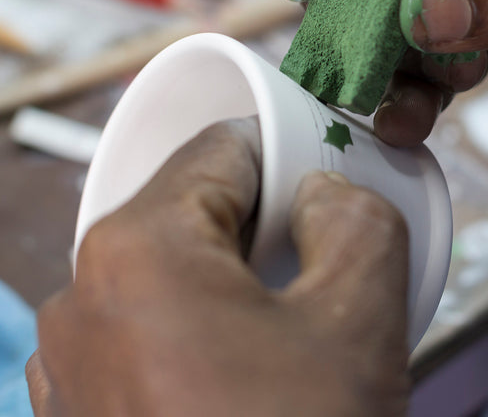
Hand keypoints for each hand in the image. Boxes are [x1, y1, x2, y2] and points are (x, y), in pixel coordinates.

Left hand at [26, 119, 409, 416]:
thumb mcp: (359, 319)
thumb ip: (356, 217)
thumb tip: (322, 192)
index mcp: (137, 250)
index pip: (223, 151)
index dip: (286, 153)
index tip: (324, 175)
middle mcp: (83, 296)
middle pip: (196, 208)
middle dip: (265, 220)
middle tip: (321, 253)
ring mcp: (74, 358)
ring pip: (176, 265)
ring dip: (238, 272)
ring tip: (293, 314)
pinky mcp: (84, 405)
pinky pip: (155, 321)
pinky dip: (207, 319)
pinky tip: (252, 362)